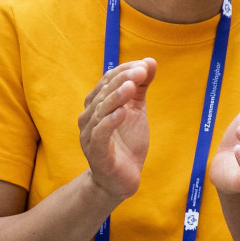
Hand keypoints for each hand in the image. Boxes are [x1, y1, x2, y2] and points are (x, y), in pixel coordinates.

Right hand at [77, 58, 157, 200]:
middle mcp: (89, 118)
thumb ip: (141, 87)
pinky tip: (122, 113)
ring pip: (100, 112)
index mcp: (97, 105)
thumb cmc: (126, 142)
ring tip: (131, 86)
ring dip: (116, 97)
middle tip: (141, 71)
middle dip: (123, 80)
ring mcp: (90, 136)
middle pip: (103, 93)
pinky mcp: (97, 153)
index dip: (125, 71)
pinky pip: (100, 135)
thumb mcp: (136, 110)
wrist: (121, 179)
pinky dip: (110, 122)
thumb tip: (150, 61)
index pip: (107, 81)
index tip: (145, 65)